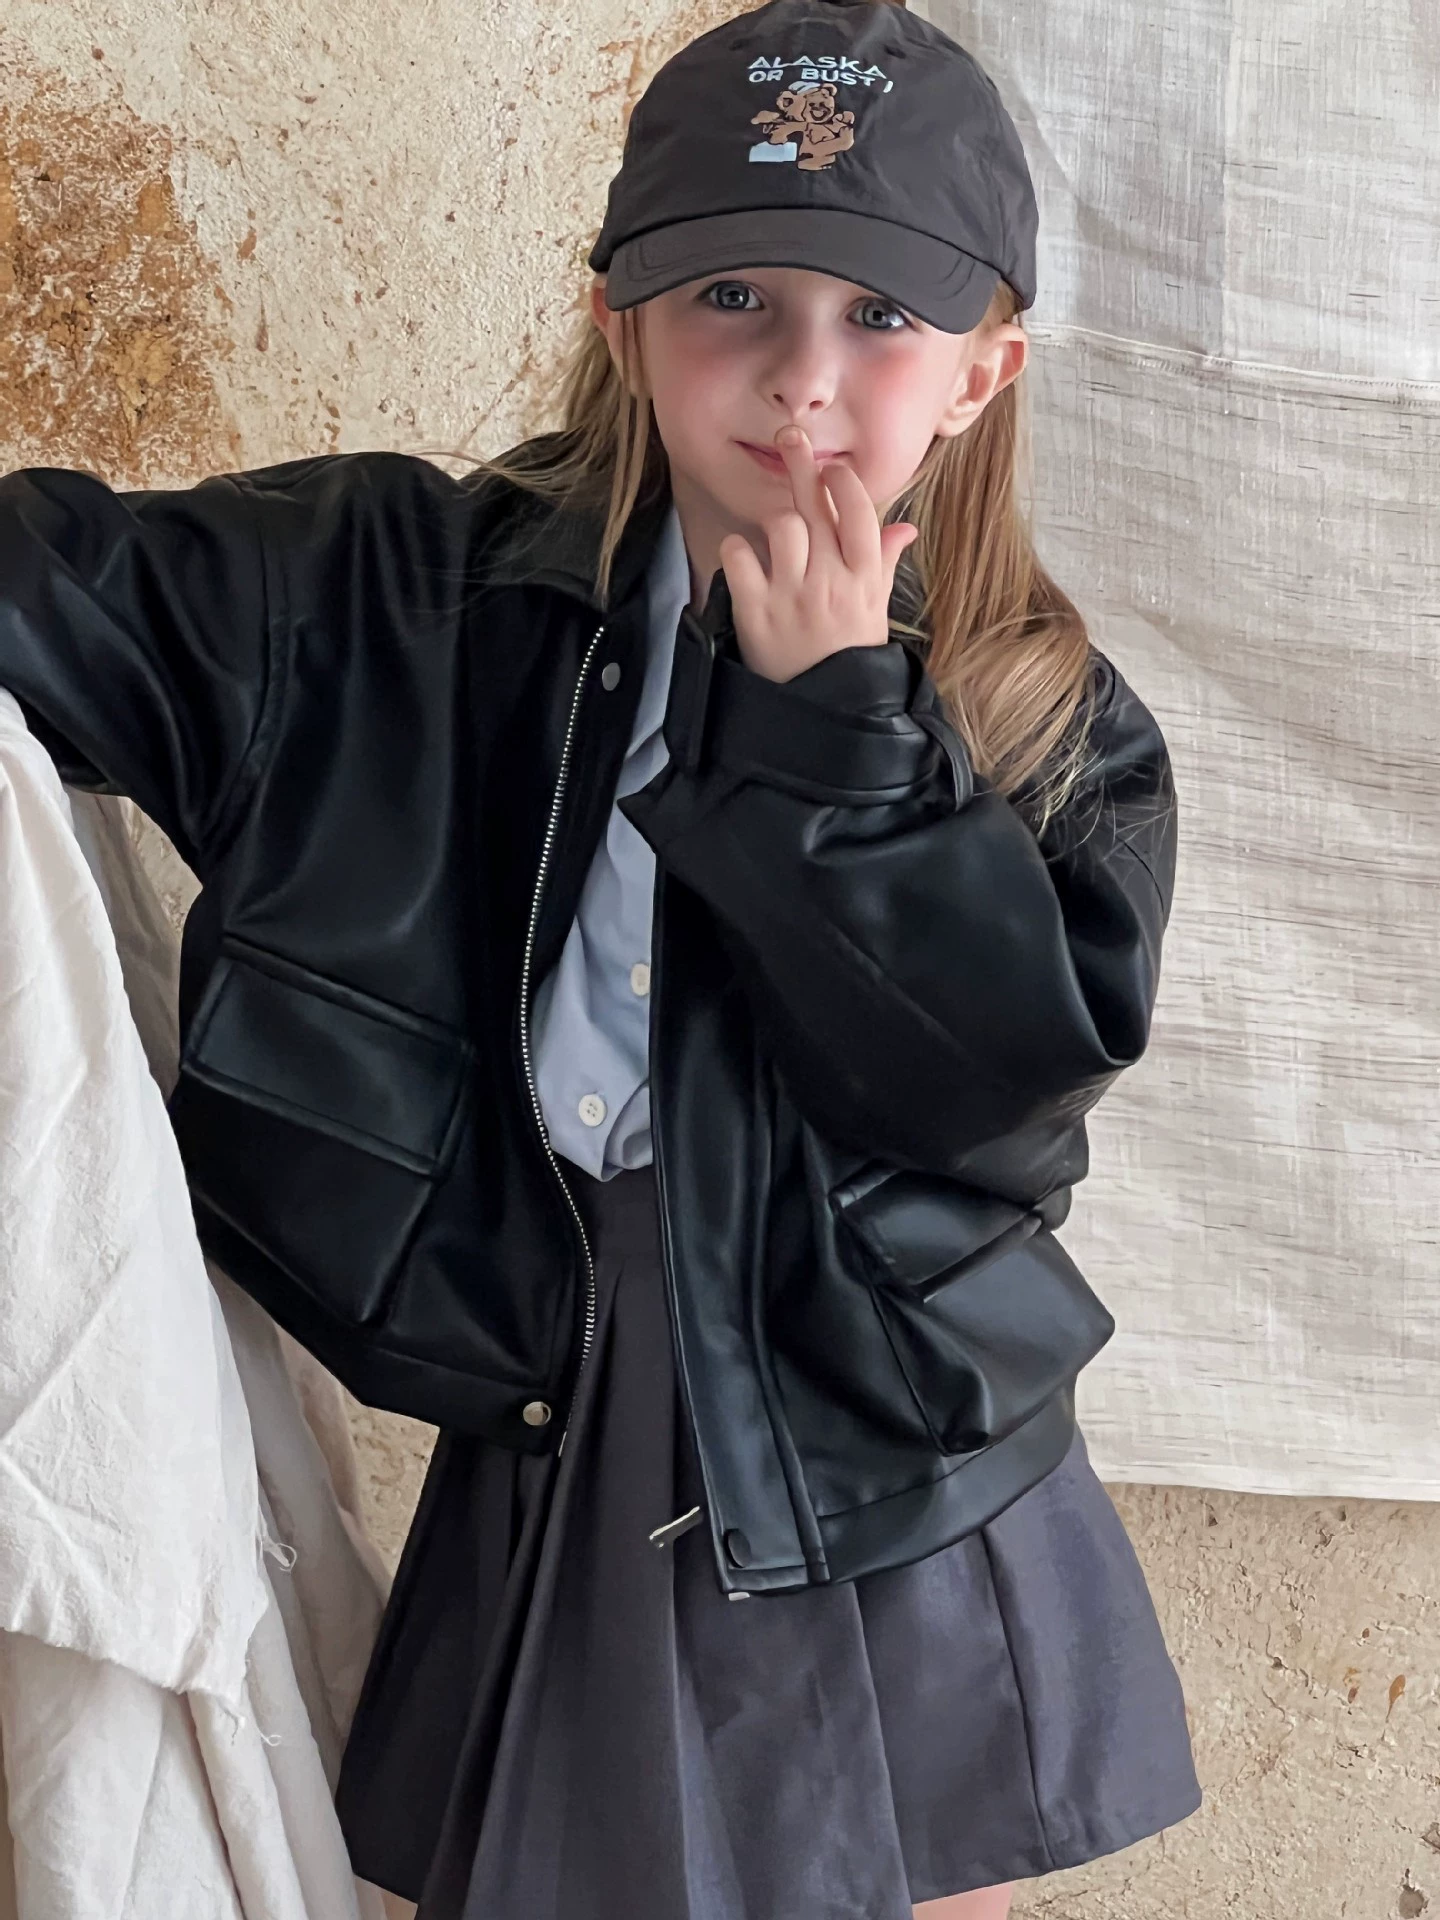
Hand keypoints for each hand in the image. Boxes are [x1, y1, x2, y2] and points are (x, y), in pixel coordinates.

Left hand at [717, 426, 918, 683]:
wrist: (824, 714)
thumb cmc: (851, 658)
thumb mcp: (875, 612)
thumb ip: (882, 564)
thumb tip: (903, 529)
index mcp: (864, 578)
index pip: (858, 511)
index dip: (843, 483)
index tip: (832, 469)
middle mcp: (830, 581)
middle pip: (815, 506)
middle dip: (802, 463)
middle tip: (789, 435)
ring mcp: (792, 596)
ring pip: (780, 525)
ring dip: (775, 523)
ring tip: (775, 540)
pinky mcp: (755, 612)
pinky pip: (739, 556)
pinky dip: (737, 553)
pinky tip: (744, 563)